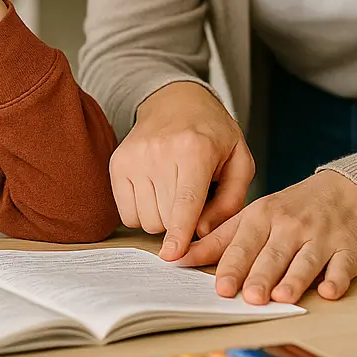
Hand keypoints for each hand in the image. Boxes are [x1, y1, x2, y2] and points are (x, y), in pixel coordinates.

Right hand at [108, 81, 254, 261]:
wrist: (175, 101)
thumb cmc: (212, 135)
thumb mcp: (239, 161)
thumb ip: (230, 201)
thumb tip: (203, 232)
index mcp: (195, 149)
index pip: (185, 200)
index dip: (179, 232)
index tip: (171, 255)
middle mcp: (159, 151)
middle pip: (165, 217)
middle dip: (181, 222)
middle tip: (192, 199)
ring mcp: (134, 157)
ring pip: (145, 219)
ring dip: (162, 218)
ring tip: (173, 192)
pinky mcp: (117, 163)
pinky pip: (127, 214)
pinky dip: (143, 213)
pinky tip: (155, 192)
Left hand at [175, 170, 356, 304]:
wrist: (342, 193)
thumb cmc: (289, 212)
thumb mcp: (251, 218)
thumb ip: (216, 241)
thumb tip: (175, 258)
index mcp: (264, 216)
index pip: (245, 243)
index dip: (234, 266)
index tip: (222, 286)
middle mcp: (292, 226)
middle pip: (274, 254)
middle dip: (262, 275)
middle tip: (250, 297)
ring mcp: (322, 236)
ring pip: (306, 260)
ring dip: (295, 278)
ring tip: (281, 296)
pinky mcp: (348, 248)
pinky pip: (343, 265)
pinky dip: (337, 278)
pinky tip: (329, 290)